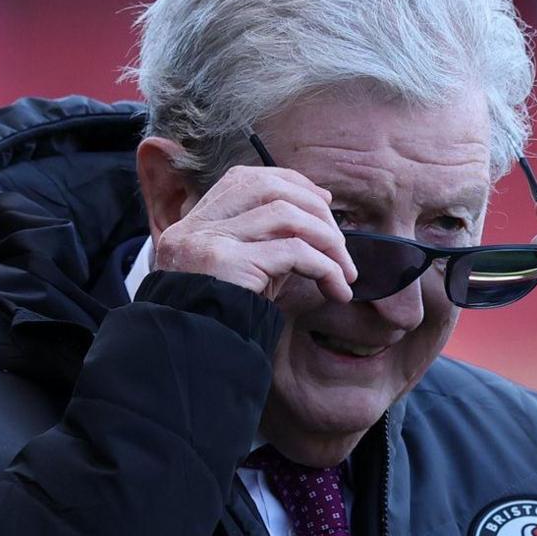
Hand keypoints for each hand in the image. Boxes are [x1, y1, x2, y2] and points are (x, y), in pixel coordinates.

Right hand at [151, 164, 357, 310]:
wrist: (191, 357)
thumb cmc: (222, 322)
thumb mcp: (245, 273)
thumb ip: (269, 244)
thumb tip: (321, 221)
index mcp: (195, 223)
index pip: (244, 178)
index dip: (290, 183)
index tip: (323, 202)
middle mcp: (196, 226)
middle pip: (267, 187)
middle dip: (315, 210)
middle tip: (341, 245)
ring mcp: (208, 241)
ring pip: (285, 215)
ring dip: (327, 240)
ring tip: (345, 272)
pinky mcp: (226, 263)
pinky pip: (292, 251)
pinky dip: (324, 266)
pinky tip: (336, 288)